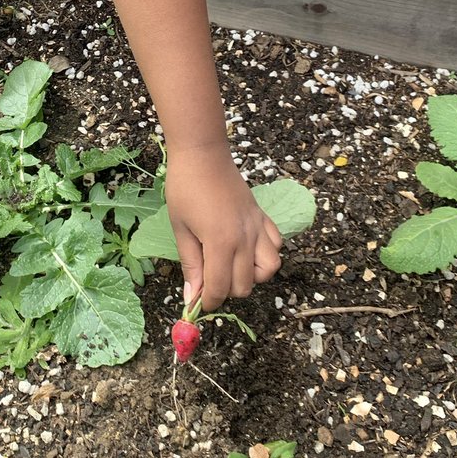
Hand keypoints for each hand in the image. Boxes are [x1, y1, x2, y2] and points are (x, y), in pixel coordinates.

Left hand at [166, 142, 282, 312]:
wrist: (203, 154)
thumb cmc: (185, 188)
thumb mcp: (180, 228)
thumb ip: (190, 264)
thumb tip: (191, 296)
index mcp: (221, 243)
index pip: (220, 287)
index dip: (208, 301)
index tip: (198, 302)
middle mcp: (245, 239)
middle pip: (245, 285)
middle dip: (226, 290)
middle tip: (209, 278)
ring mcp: (257, 227)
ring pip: (269, 269)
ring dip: (251, 275)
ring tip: (231, 265)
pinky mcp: (263, 216)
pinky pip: (276, 245)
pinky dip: (265, 254)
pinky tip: (247, 248)